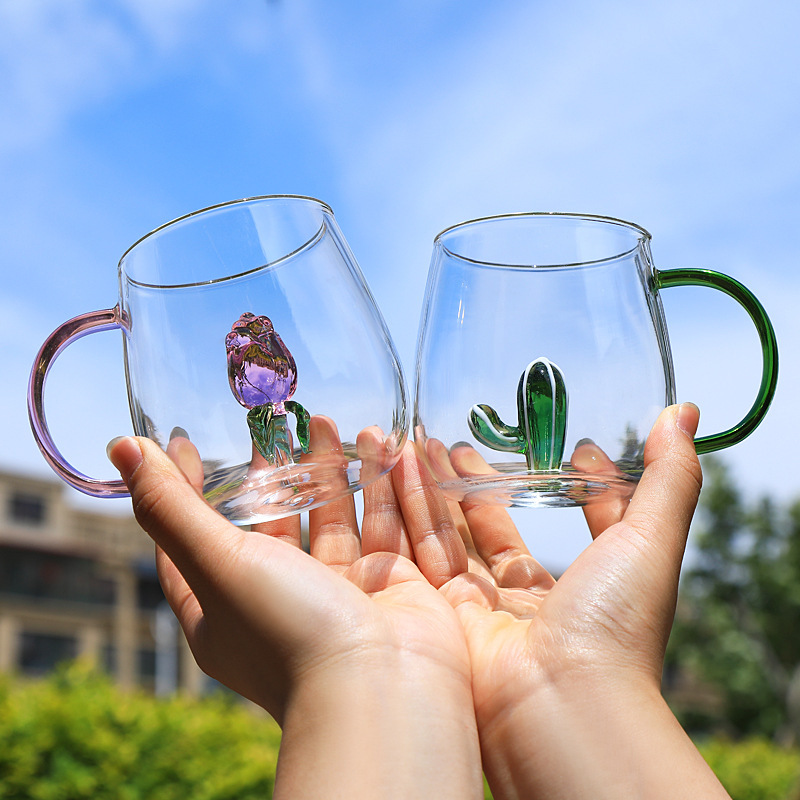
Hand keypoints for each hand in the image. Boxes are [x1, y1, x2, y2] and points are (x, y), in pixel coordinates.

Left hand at [107, 416, 481, 798]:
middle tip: (267, 420)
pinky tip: (373, 446)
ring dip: (322, 469)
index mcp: (221, 611)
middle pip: (263, 524)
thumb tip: (122, 447)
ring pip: (323, 518)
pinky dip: (371, 486)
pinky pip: (373, 525)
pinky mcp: (381, 585)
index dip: (181, 492)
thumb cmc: (287, 630)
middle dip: (267, 472)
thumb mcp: (217, 563)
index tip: (185, 442)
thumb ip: (171, 506)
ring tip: (322, 419)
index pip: (188, 542)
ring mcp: (332, 595)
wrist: (385, 686)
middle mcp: (275, 603)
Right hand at [419, 403, 730, 798]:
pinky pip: (424, 550)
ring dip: (437, 487)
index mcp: (585, 587)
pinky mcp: (441, 614)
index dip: (568, 486)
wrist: (557, 702)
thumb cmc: (614, 624)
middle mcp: (531, 602)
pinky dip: (413, 507)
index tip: (570, 447)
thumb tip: (684, 412)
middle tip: (460, 441)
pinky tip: (406, 467)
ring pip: (452, 535)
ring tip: (422, 441)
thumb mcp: (653, 538)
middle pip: (494, 528)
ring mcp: (482, 610)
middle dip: (479, 483)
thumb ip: (669, 476)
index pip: (576, 527)